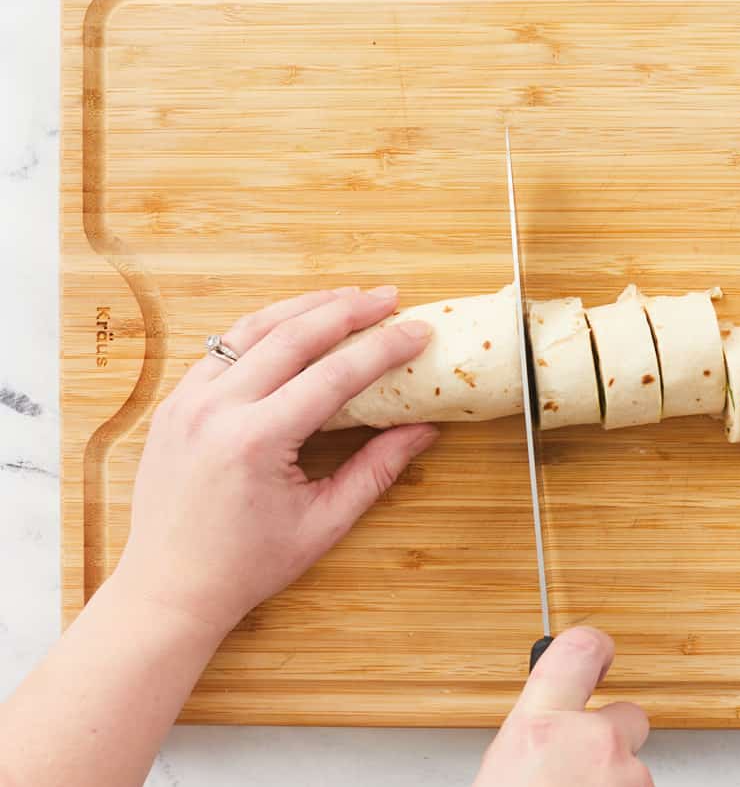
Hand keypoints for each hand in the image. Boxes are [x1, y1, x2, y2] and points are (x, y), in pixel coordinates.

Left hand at [114, 285, 437, 633]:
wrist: (169, 589)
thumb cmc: (248, 565)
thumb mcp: (323, 522)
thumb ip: (376, 469)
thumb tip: (425, 429)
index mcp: (256, 441)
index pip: (334, 375)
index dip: (383, 349)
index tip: (418, 330)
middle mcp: (216, 410)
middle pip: (292, 336)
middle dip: (347, 310)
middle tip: (388, 297)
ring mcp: (187, 402)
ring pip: (252, 330)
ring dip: (304, 307)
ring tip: (347, 296)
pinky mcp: (174, 404)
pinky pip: (222, 349)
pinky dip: (263, 329)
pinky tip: (293, 323)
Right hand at [474, 628, 652, 786]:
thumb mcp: (502, 767)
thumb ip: (534, 735)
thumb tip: (548, 732)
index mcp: (541, 727)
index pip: (580, 649)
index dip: (594, 647)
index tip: (600, 650)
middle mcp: (592, 744)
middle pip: (627, 715)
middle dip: (611, 735)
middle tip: (582, 762)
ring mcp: (628, 775)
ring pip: (634, 764)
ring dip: (614, 776)